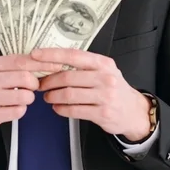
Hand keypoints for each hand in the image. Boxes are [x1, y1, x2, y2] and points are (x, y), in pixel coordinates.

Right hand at [0, 55, 62, 150]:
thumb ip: (12, 66)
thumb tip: (42, 62)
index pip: (21, 61)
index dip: (41, 63)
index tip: (55, 65)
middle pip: (25, 78)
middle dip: (35, 83)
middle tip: (32, 86)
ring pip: (25, 96)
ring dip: (28, 98)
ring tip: (20, 97)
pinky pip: (19, 111)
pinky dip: (20, 110)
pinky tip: (12, 107)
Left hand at [32, 48, 151, 140]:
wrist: (134, 111)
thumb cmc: (113, 88)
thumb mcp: (104, 71)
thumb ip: (82, 66)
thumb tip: (52, 64)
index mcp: (102, 63)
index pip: (73, 55)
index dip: (51, 55)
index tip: (35, 55)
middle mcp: (105, 77)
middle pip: (68, 77)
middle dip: (49, 81)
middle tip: (40, 85)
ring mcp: (105, 96)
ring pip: (69, 95)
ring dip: (53, 96)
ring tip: (48, 97)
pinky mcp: (103, 113)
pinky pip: (75, 110)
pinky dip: (61, 109)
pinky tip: (57, 108)